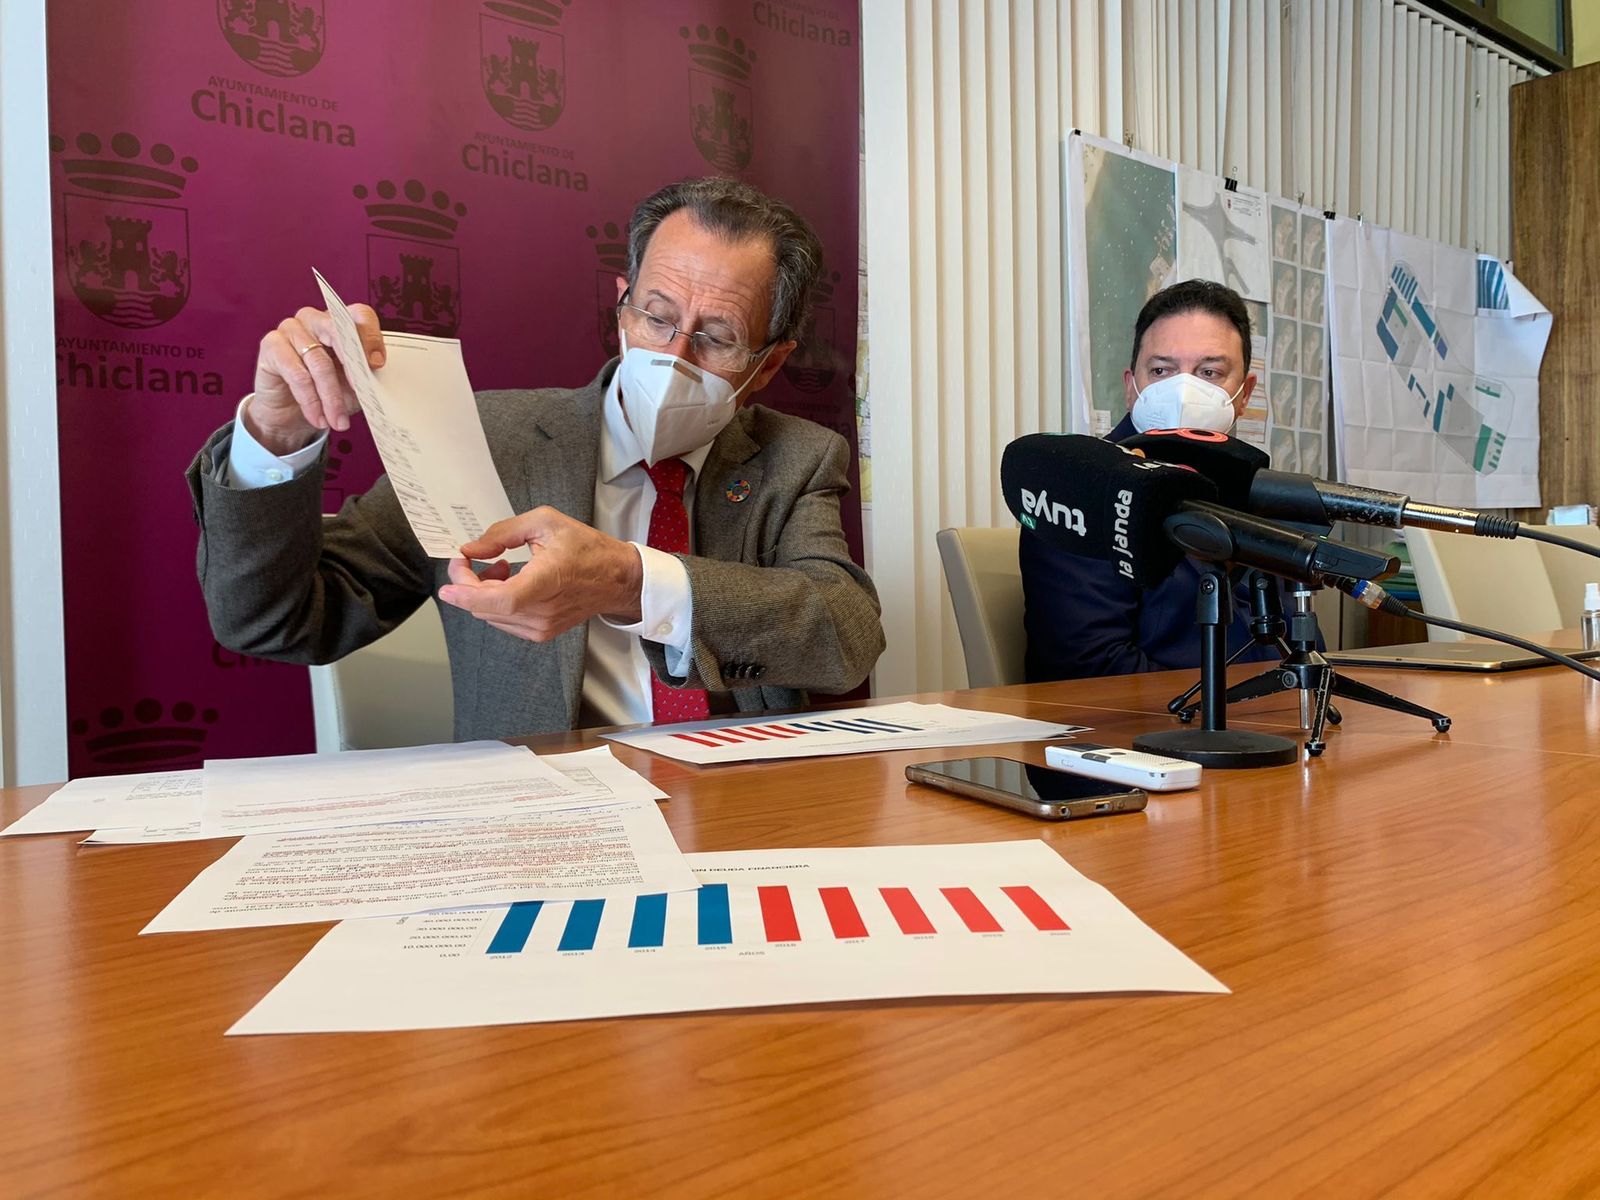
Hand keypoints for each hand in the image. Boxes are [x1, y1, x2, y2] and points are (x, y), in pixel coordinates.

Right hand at [247, 304, 384, 453]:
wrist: (292, 413)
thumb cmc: (327, 392)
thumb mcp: (354, 386)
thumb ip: (365, 375)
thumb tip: (376, 374)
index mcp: (340, 322)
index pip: (360, 315)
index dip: (371, 337)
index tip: (378, 364)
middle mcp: (315, 319)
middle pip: (337, 332)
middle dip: (352, 366)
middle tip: (361, 392)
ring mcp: (290, 329)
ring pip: (318, 361)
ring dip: (330, 397)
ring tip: (338, 421)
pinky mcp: (271, 346)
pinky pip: (296, 374)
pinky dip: (310, 400)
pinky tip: (318, 418)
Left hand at [438, 507, 644, 641]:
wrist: (617, 579)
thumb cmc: (587, 548)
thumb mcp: (545, 522)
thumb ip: (502, 533)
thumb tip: (471, 550)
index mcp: (546, 582)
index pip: (498, 601)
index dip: (466, 594)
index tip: (448, 581)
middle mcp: (542, 612)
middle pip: (486, 608)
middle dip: (468, 584)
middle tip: (472, 559)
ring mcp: (542, 627)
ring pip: (490, 616)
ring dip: (483, 593)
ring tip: (500, 567)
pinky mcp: (541, 633)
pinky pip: (503, 622)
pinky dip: (496, 603)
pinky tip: (510, 582)